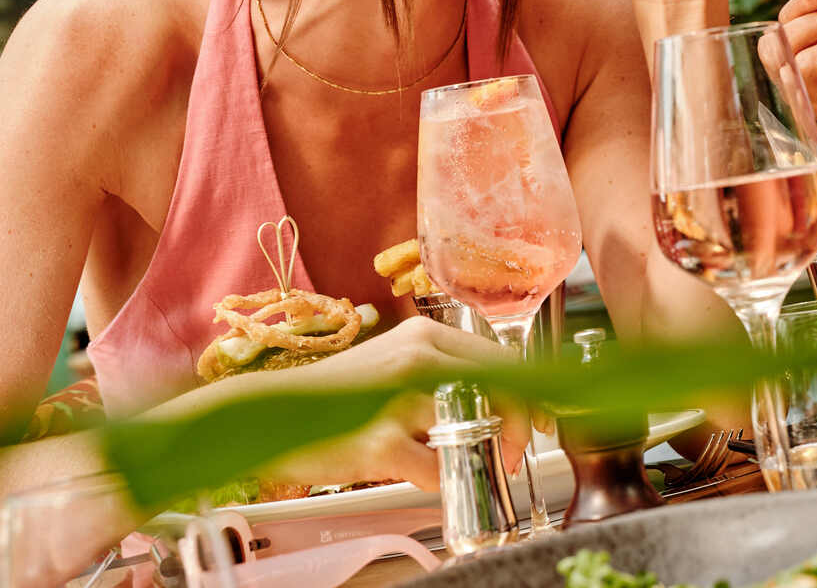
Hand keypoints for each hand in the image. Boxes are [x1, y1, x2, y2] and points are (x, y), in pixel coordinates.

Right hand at [206, 317, 527, 490]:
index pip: (501, 357)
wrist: (271, 413)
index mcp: (425, 337)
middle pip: (501, 387)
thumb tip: (497, 404)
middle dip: (522, 422)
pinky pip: (434, 467)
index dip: (532, 390)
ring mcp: (398, 399)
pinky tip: (421, 472)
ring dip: (485, 451)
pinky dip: (437, 478)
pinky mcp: (380, 441)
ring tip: (478, 462)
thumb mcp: (396, 368)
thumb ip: (441, 376)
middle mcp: (416, 358)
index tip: (546, 417)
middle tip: (521, 450)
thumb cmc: (338, 397)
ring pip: (473, 426)